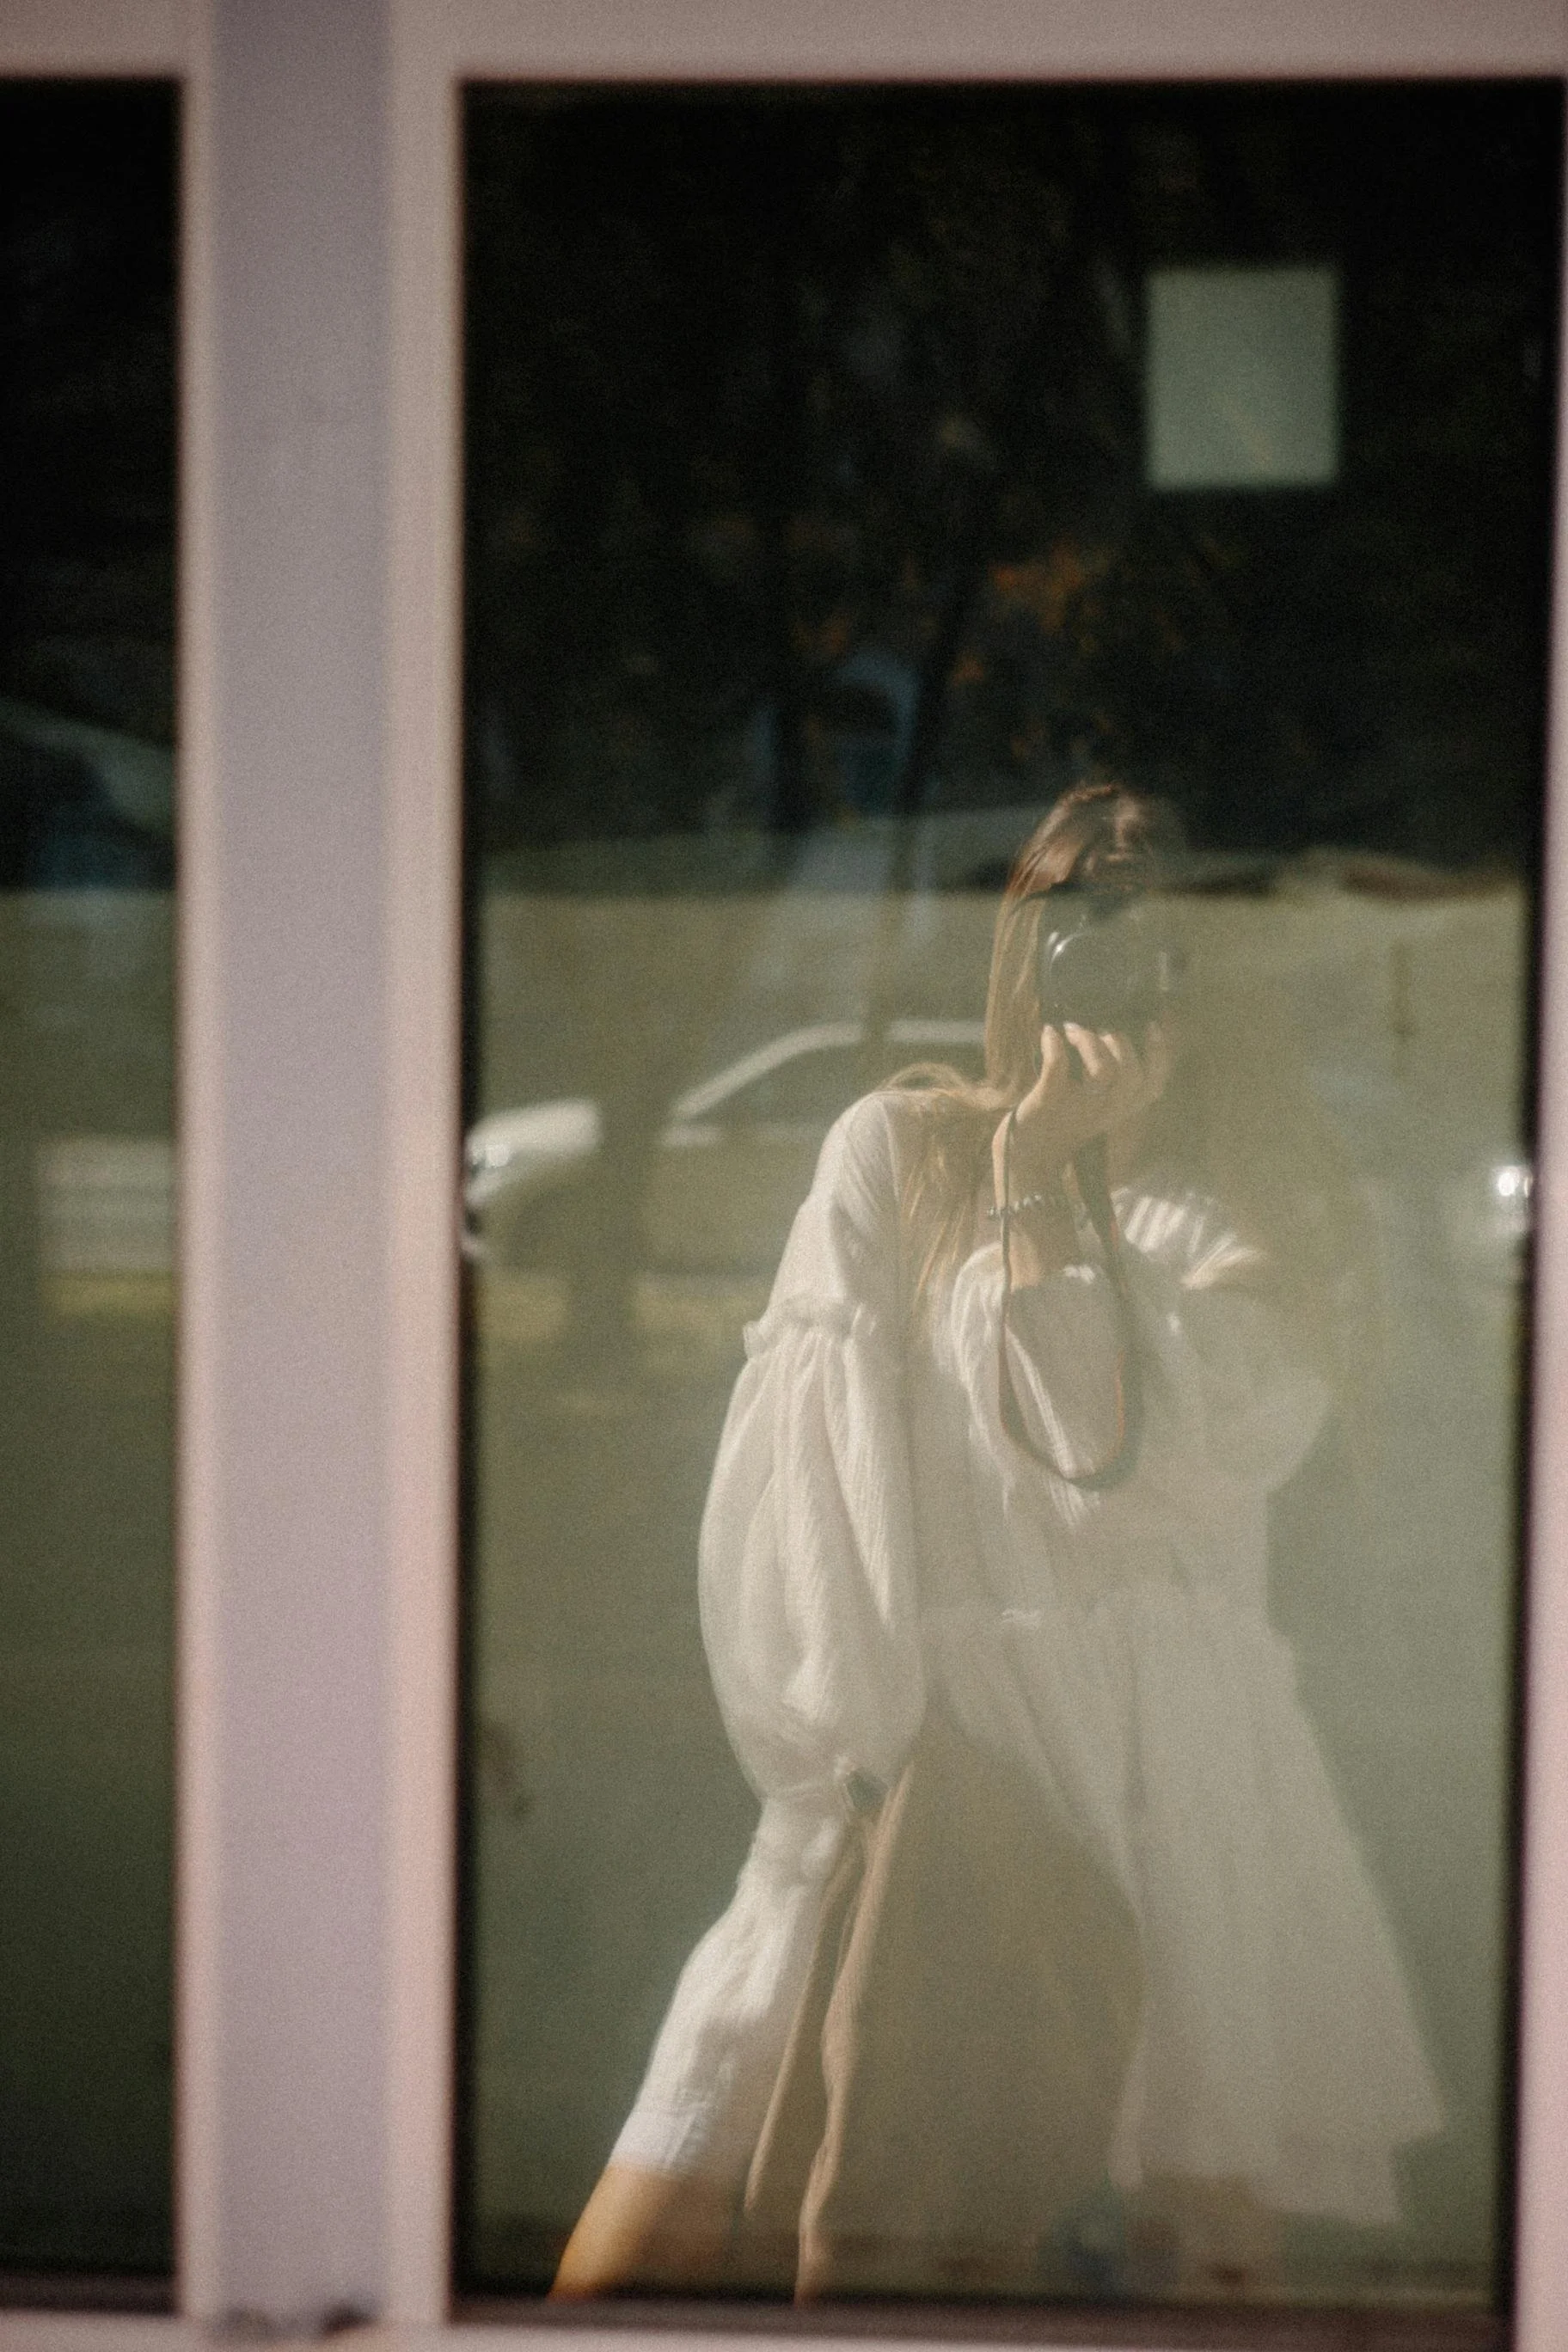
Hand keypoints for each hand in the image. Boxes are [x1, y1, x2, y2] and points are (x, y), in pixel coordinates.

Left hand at [994, 1021, 1172, 1204]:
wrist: (1030, 1153)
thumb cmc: (1063, 1119)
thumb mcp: (1095, 1102)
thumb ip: (1112, 1074)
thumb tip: (1115, 1027)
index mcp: (1119, 1109)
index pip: (1152, 1084)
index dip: (1158, 1054)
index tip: (1151, 1025)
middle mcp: (1104, 1112)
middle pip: (1131, 1075)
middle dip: (1119, 1041)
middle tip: (1096, 1027)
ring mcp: (1077, 1108)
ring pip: (1102, 1073)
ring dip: (1089, 1041)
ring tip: (1071, 1028)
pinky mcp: (1046, 1103)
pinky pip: (1056, 1072)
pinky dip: (1053, 1046)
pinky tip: (1049, 1032)